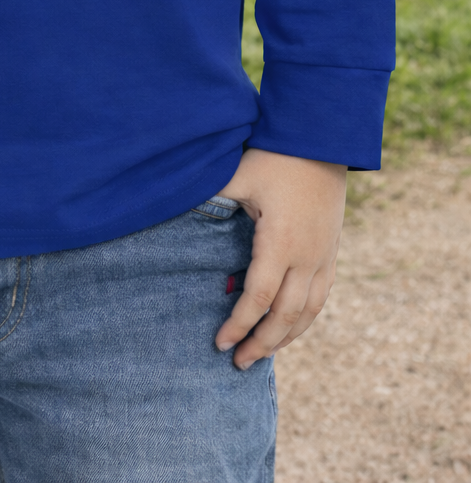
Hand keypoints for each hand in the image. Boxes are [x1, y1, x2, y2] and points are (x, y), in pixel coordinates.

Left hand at [214, 148, 346, 369]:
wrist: (322, 139)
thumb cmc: (275, 155)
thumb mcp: (239, 173)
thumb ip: (211, 195)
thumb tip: (170, 203)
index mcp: (280, 242)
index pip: (258, 298)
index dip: (238, 325)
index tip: (220, 343)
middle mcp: (307, 256)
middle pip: (285, 316)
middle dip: (261, 343)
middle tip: (239, 364)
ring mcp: (324, 256)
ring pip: (308, 312)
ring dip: (286, 338)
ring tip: (264, 353)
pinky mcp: (332, 250)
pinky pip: (322, 296)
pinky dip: (305, 319)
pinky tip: (291, 326)